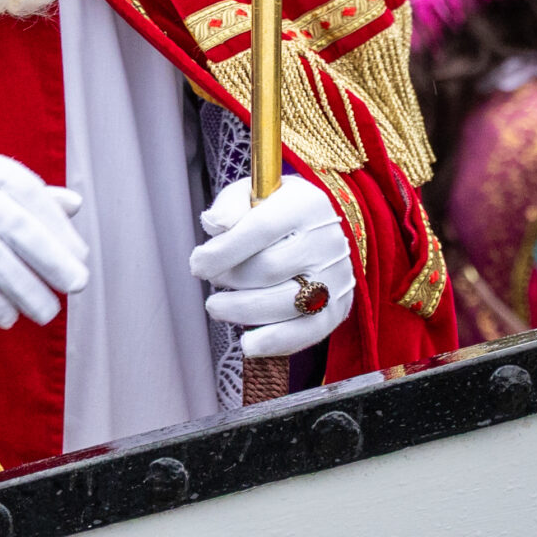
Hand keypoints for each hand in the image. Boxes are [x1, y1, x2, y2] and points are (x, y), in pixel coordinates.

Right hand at [0, 143, 88, 327]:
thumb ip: (17, 196)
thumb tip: (74, 204)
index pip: (26, 191)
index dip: (56, 228)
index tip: (79, 259)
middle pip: (14, 221)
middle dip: (51, 257)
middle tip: (77, 286)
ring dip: (23, 286)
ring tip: (44, 312)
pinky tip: (4, 317)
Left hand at [188, 174, 354, 357]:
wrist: (324, 230)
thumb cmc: (277, 211)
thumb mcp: (254, 193)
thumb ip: (230, 205)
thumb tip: (214, 225)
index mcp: (305, 206)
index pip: (261, 229)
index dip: (223, 251)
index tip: (198, 265)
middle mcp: (327, 241)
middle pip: (269, 269)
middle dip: (230, 279)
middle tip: (213, 280)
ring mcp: (337, 277)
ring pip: (286, 304)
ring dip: (242, 311)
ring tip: (218, 306)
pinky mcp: (338, 307)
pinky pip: (309, 332)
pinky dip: (275, 342)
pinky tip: (249, 343)